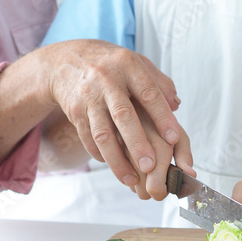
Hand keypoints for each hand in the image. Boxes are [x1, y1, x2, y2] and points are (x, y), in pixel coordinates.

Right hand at [45, 39, 192, 189]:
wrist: (65, 60)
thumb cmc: (112, 64)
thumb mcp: (136, 62)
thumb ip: (159, 82)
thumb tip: (176, 106)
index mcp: (128, 66)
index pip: (149, 93)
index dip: (162, 116)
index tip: (175, 139)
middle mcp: (107, 80)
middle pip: (123, 115)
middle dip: (137, 143)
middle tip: (151, 166)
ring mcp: (88, 97)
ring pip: (102, 133)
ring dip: (116, 159)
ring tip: (132, 180)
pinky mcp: (74, 112)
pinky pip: (87, 138)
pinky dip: (100, 155)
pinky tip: (114, 167)